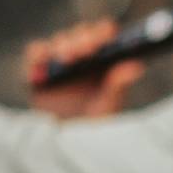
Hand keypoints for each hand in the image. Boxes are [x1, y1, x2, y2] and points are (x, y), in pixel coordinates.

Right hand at [24, 18, 143, 118]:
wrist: (70, 140)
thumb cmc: (95, 119)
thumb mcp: (110, 103)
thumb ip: (119, 84)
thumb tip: (136, 67)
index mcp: (101, 56)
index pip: (102, 34)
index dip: (103, 32)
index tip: (107, 35)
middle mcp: (80, 53)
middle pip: (80, 34)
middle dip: (83, 40)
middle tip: (86, 50)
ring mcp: (58, 59)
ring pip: (59, 41)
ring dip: (64, 46)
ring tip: (68, 59)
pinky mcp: (38, 68)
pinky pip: (36, 53)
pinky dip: (38, 53)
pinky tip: (44, 60)